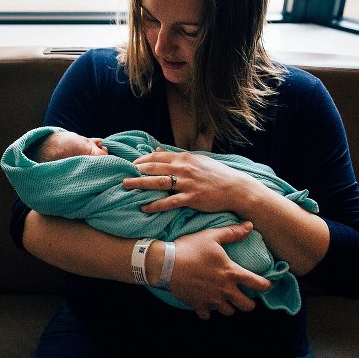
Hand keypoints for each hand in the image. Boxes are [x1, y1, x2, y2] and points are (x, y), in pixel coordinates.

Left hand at [123, 148, 254, 214]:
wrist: (236, 189)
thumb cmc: (216, 174)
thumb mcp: (197, 160)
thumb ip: (176, 156)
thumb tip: (158, 150)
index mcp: (184, 158)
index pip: (157, 157)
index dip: (141, 160)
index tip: (130, 165)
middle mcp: (184, 169)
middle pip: (154, 168)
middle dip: (136, 171)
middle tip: (122, 176)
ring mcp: (187, 183)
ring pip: (159, 183)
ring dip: (140, 185)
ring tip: (126, 187)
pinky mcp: (192, 198)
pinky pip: (170, 202)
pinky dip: (156, 205)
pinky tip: (145, 207)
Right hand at [170, 222, 271, 318]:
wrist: (166, 264)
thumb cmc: (190, 248)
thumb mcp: (212, 236)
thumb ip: (232, 233)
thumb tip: (249, 225)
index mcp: (231, 273)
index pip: (258, 285)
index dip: (266, 285)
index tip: (265, 284)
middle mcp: (225, 290)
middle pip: (247, 306)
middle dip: (249, 302)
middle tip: (245, 295)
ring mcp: (212, 300)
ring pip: (229, 312)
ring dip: (229, 306)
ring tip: (226, 298)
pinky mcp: (198, 305)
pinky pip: (207, 314)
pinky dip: (208, 310)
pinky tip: (206, 302)